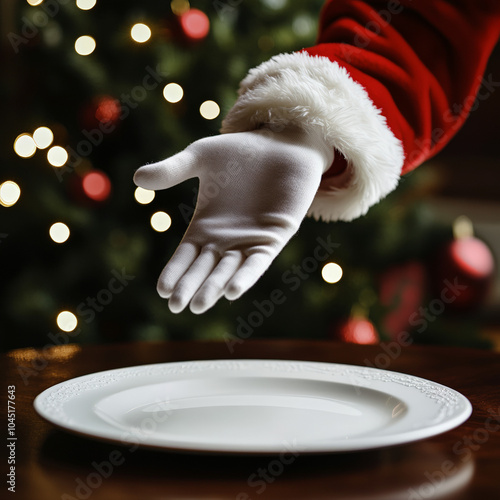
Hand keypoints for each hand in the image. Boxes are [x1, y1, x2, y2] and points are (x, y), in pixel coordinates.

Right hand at [134, 126, 332, 313]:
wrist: (282, 142)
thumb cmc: (241, 150)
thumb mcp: (200, 158)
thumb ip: (172, 170)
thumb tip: (136, 180)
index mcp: (206, 226)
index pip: (185, 256)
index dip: (175, 272)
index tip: (162, 290)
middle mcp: (226, 239)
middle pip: (203, 269)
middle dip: (190, 286)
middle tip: (176, 306)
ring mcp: (250, 240)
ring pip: (229, 270)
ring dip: (215, 287)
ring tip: (198, 305)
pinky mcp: (274, 237)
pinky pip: (258, 262)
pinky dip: (246, 276)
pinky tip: (232, 291)